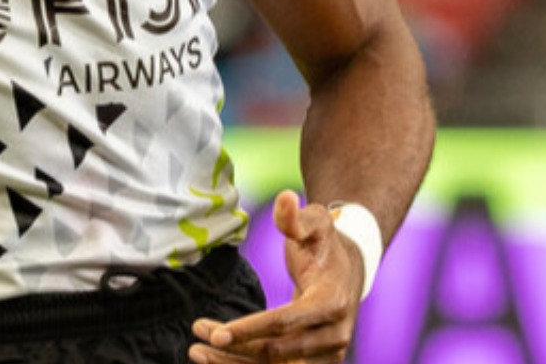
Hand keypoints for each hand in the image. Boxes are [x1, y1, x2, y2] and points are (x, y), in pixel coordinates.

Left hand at [189, 190, 362, 363]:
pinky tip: (215, 359)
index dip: (251, 329)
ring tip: (196, 352)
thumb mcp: (314, 224)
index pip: (287, 322)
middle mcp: (334, 334)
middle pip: (279, 350)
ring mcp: (327, 353)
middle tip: (198, 337)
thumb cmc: (323, 245)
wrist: (348, 270)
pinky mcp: (315, 362)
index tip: (216, 333)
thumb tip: (285, 198)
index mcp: (332, 302)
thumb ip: (295, 216)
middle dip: (236, 347)